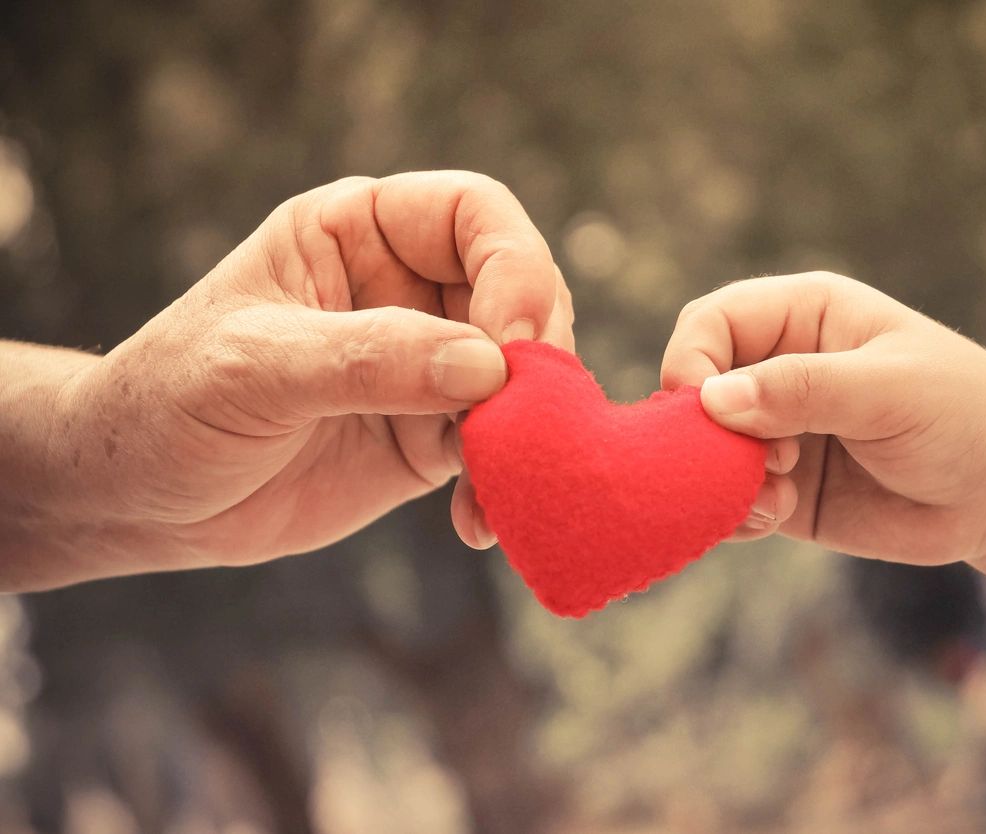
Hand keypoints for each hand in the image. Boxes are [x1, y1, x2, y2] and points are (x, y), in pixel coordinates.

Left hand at [41, 172, 571, 583]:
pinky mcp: (432, 439)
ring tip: (501, 486)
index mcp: (361, 233)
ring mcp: (427, 368)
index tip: (511, 340)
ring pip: (523, 381)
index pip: (475, 214)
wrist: (140, 497)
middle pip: (521, 296)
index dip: (515, 264)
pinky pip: (498, 452)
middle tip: (523, 419)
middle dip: (536, 358)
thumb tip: (489, 366)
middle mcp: (409, 291)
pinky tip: (478, 525)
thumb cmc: (170, 400)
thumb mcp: (254, 367)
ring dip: (529, 432)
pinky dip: (505, 486)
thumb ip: (367, 357)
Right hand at [661, 272, 985, 565]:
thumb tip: (712, 400)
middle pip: (693, 390)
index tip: (705, 410)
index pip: (711, 324)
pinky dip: (732, 515)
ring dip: (720, 481)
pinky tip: (777, 517)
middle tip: (762, 462)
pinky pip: (727, 502)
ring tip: (777, 499)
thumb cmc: (965, 416)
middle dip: (705, 433)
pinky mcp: (781, 489)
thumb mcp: (890, 390)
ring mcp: (775, 433)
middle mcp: (777, 370)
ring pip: (703, 454)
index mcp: (802, 318)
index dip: (692, 362)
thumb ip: (804, 389)